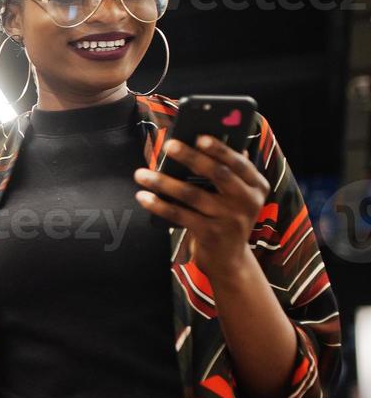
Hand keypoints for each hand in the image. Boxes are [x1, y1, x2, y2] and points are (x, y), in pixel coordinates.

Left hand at [134, 135, 268, 279]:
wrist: (230, 260)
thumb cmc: (226, 217)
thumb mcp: (235, 195)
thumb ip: (227, 170)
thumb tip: (206, 137)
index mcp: (256, 186)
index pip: (239, 163)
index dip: (220, 149)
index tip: (200, 136)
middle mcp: (247, 202)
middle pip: (218, 174)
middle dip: (191, 157)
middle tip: (168, 145)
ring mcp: (230, 220)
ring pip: (193, 195)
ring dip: (164, 182)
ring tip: (141, 174)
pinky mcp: (211, 235)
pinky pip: (180, 216)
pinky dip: (159, 205)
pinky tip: (143, 197)